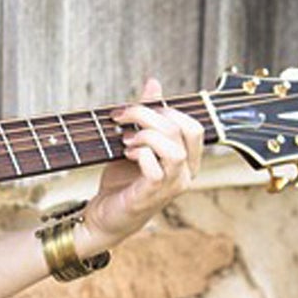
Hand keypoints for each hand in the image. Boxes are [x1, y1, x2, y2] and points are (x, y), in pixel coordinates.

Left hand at [80, 78, 203, 250]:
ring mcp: (171, 186)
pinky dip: (139, 154)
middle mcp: (185, 173)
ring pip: (174, 149)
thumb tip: (154, 83)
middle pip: (183, 130)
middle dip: (149, 115)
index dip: (165, 109)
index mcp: (186, 160)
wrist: (104, 215)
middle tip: (121, 117)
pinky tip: (126, 154)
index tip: (135, 109)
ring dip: (146, 135)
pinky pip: (156, 168)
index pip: (193, 126)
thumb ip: (148, 115)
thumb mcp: (135, 141)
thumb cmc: (122, 180)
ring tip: (125, 140)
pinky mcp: (152, 195)